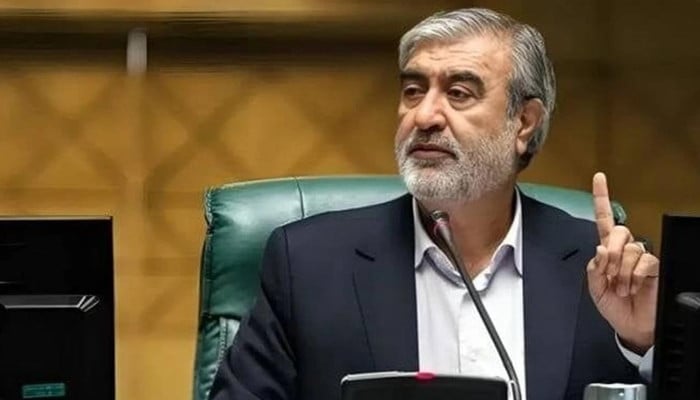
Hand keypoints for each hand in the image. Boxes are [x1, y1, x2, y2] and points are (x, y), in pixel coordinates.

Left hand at [586, 172, 658, 352]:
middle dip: (610, 253)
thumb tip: (601, 248)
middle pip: (618, 231)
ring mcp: (639, 257)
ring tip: (621, 287)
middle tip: (609, 274)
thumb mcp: (594, 286)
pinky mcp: (654, 266)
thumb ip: (594, 267)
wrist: (629, 324)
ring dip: (621, 271)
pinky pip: (644, 260)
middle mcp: (624, 249)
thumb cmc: (612, 305)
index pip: (603, 219)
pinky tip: (632, 287)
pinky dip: (634, 275)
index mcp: (606, 250)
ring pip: (630, 248)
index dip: (601, 198)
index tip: (599, 177)